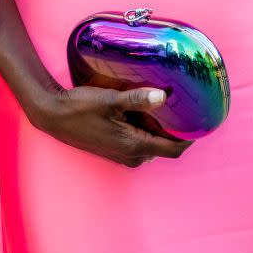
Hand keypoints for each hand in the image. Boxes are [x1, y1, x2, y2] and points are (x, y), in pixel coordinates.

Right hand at [33, 85, 193, 167]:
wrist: (53, 116)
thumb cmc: (79, 108)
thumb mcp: (109, 100)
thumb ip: (137, 99)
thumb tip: (163, 96)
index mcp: (134, 146)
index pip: (173, 149)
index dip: (189, 136)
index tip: (199, 119)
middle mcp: (131, 155)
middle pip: (165, 146)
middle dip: (176, 129)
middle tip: (184, 104)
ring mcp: (122, 154)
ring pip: (152, 143)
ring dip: (160, 127)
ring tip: (167, 103)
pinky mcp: (115, 149)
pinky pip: (140, 141)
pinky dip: (147, 128)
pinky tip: (145, 108)